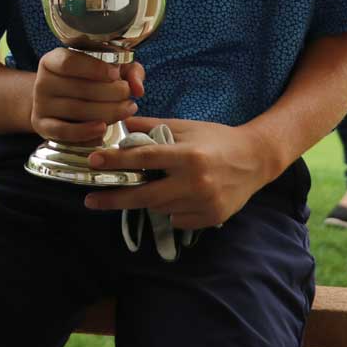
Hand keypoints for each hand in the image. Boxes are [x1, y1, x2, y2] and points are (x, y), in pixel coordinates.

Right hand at [32, 48, 142, 144]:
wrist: (59, 100)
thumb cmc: (88, 80)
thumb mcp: (109, 68)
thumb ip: (128, 71)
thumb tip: (138, 87)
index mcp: (53, 60)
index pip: (70, 62)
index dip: (95, 68)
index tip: (116, 73)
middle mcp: (43, 81)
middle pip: (79, 88)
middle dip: (111, 92)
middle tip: (128, 94)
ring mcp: (40, 105)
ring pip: (76, 110)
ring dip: (107, 111)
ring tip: (127, 109)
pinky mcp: (42, 126)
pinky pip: (63, 132)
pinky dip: (85, 132)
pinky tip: (103, 128)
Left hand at [84, 116, 270, 229]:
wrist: (255, 160)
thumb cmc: (217, 139)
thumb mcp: (186, 127)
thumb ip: (153, 127)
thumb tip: (120, 126)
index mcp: (188, 156)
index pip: (144, 158)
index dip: (116, 161)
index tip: (93, 162)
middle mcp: (195, 183)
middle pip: (144, 195)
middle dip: (114, 198)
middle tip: (91, 199)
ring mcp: (203, 204)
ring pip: (159, 208)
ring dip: (149, 198)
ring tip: (156, 184)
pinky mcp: (209, 219)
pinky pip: (176, 219)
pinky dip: (170, 208)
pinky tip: (179, 194)